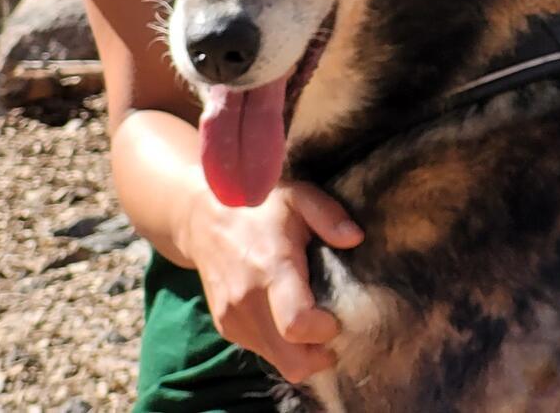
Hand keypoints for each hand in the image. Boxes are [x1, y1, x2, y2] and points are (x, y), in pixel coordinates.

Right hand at [182, 180, 363, 383]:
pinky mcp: (226, 328)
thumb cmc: (259, 207)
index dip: (326, 331)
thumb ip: (329, 216)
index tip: (339, 316)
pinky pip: (263, 351)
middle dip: (320, 355)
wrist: (203, 219)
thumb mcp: (299, 197)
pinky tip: (290, 318)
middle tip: (335, 331)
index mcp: (271, 269)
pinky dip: (282, 345)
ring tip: (315, 323)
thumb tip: (356, 238)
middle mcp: (248, 301)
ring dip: (302, 352)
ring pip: (279, 362)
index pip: (297, 325)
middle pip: (291, 360)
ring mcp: (233, 319)